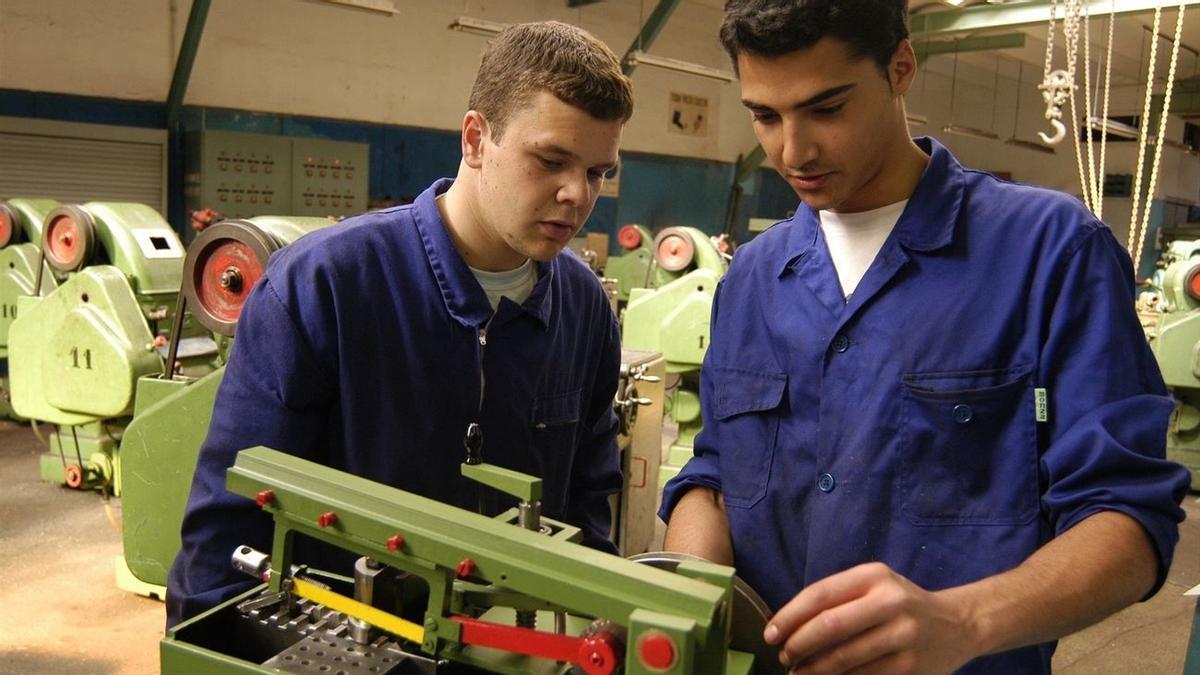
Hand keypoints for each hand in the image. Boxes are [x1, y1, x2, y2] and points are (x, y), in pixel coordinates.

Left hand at [763, 562, 977, 673]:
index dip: (789, 617)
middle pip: (829, 627)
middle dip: (798, 646)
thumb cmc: (901, 604)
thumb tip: (788, 626)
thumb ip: (836, 598)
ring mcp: (903, 637)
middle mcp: (891, 603)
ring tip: (798, 674)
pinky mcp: (911, 668)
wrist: (957, 625)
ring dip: (813, 671)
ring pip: (844, 659)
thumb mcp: (874, 586)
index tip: (770, 634)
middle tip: (784, 657)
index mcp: (874, 576)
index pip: (820, 595)